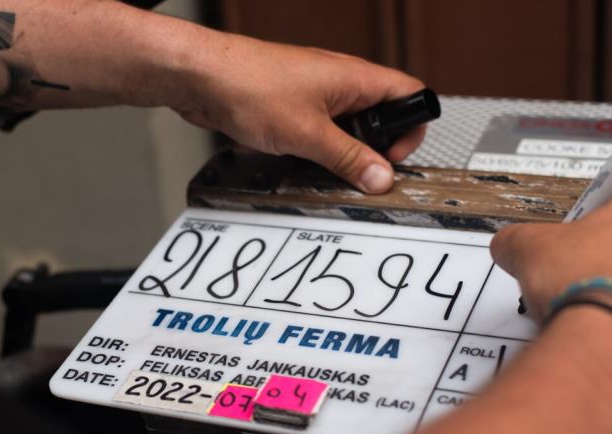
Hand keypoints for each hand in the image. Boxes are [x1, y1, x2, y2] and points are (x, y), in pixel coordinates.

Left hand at [173, 31, 425, 192]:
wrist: (202, 77)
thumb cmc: (250, 85)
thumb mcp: (308, 134)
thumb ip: (348, 158)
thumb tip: (381, 176)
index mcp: (355, 78)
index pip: (409, 95)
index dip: (410, 129)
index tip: (390, 159)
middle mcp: (340, 82)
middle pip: (379, 117)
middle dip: (373, 148)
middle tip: (356, 171)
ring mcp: (316, 94)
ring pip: (347, 128)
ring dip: (341, 152)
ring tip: (323, 167)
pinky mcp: (293, 107)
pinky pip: (319, 132)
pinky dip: (316, 149)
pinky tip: (299, 161)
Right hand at [490, 185, 611, 365]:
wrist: (610, 348)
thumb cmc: (586, 287)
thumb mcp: (528, 248)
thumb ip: (517, 239)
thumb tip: (509, 244)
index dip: (585, 220)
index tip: (570, 236)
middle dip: (603, 257)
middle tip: (571, 275)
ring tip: (585, 307)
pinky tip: (604, 330)